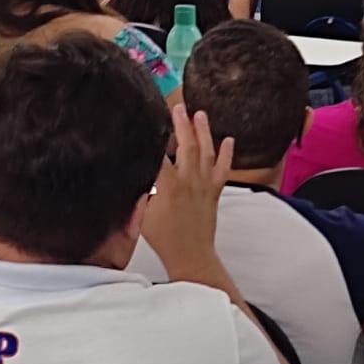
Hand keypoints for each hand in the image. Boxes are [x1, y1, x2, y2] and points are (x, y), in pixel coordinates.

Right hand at [143, 106, 232, 282]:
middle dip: (181, 124)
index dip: (154, 136)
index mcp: (168, 186)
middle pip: (186, 145)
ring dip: (203, 132)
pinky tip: (229, 140)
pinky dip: (227, 154)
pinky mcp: (214, 192)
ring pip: (206, 152)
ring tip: (200, 114)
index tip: (150, 120)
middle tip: (178, 106)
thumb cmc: (163, 239)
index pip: (160, 153)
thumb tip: (135, 171)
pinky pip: (222, 170)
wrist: (191, 256)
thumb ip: (139, 191)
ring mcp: (204, 186)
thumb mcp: (142, 214)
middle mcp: (188, 181)